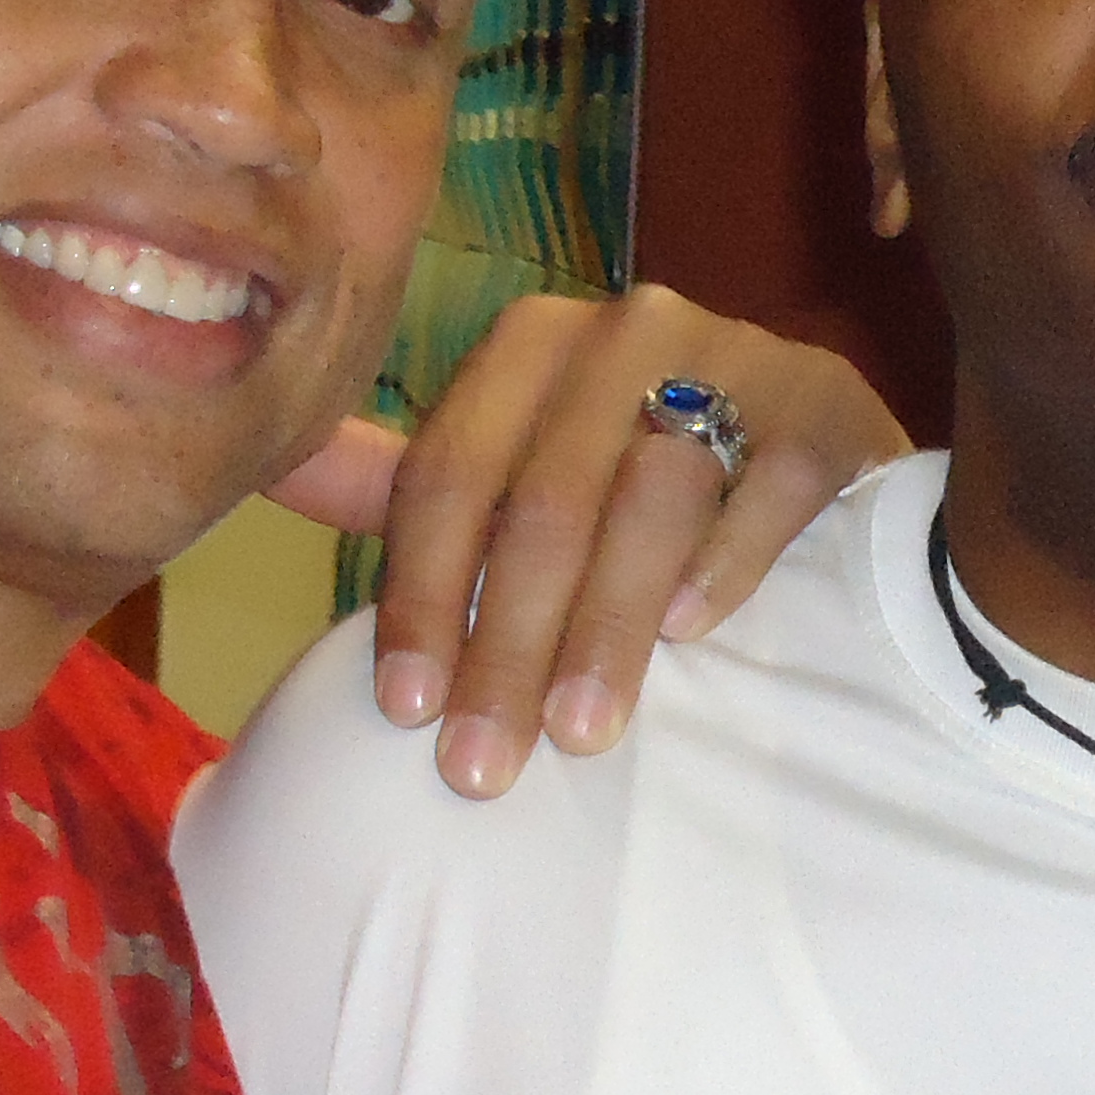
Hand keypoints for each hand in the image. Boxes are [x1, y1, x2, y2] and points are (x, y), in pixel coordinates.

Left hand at [263, 288, 911, 797]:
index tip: (406, 713)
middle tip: (483, 766)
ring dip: (606, 627)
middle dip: (507, 647)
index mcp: (534, 344)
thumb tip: (265, 467)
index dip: (421, 598)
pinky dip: (723, 564)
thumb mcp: (518, 468)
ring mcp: (740, 355)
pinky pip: (766, 488)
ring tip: (582, 734)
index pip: (450, 474)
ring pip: (649, 498)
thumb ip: (405, 481)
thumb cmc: (641, 479)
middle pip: (545, 503)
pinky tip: (692, 635)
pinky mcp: (828, 404)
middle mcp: (631, 327)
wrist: (819, 450)